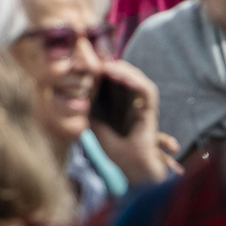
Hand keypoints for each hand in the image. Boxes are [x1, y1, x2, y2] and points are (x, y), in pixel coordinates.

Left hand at [91, 60, 176, 182]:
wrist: (129, 168)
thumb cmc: (112, 148)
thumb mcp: (93, 122)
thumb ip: (88, 105)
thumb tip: (74, 87)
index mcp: (119, 102)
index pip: (114, 77)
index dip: (104, 66)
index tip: (88, 59)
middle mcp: (133, 101)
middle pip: (126, 74)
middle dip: (113, 64)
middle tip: (97, 57)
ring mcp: (142, 105)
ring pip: (138, 78)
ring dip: (124, 70)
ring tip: (107, 65)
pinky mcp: (150, 112)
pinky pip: (147, 91)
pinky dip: (136, 81)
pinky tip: (121, 76)